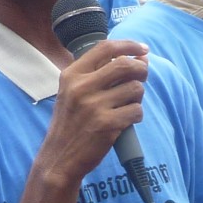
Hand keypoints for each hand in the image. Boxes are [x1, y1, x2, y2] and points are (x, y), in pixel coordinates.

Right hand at [38, 39, 149, 184]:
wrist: (59, 157)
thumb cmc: (71, 123)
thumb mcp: (73, 92)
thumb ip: (99, 74)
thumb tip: (140, 58)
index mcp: (72, 75)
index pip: (105, 48)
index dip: (129, 45)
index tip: (143, 49)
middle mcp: (81, 87)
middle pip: (125, 65)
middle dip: (141, 70)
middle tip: (142, 77)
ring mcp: (94, 105)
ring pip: (135, 88)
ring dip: (138, 96)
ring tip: (127, 105)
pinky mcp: (107, 124)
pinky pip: (137, 111)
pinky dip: (136, 115)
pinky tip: (126, 121)